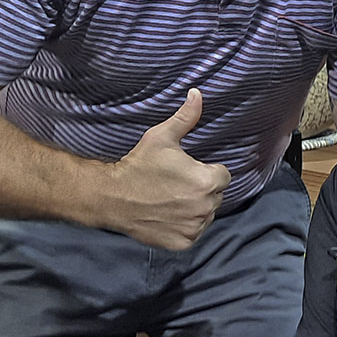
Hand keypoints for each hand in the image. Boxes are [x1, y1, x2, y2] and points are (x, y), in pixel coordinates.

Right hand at [107, 88, 230, 249]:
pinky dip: (185, 226)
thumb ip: (185, 117)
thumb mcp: (161, 137)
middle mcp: (206, 207)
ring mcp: (195, 227)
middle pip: (216, 196)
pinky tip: (168, 215)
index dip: (207, 171)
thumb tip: (197, 93)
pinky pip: (194, 233)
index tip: (188, 170)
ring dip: (196, 208)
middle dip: (202, 189)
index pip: (223, 176)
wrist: (113, 196)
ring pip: (206, 215)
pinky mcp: (183, 242)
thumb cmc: (139, 164)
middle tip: (177, 184)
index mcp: (207, 181)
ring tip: (171, 199)